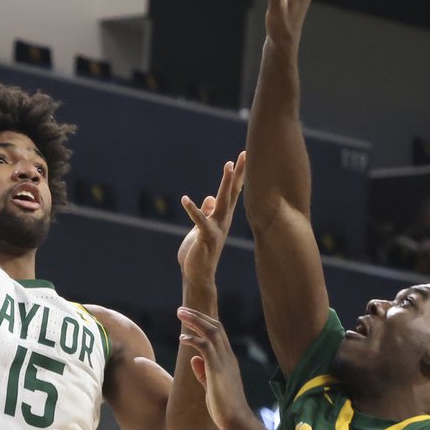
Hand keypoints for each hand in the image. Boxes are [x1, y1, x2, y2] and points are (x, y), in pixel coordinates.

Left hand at [177, 307, 252, 429]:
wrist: (236, 420)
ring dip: (195, 320)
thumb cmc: (224, 408)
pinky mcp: (217, 369)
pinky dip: (193, 339)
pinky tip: (182, 338)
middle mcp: (228, 357)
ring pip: (212, 332)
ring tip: (180, 313)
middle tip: (181, 310)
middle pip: (216, 327)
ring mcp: (224, 362)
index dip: (205, 323)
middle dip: (198, 316)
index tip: (190, 317)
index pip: (219, 334)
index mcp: (228, 360)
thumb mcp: (211, 386)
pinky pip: (205, 346)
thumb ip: (203, 372)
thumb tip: (193, 359)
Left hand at [178, 151, 245, 285]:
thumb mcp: (202, 228)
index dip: (237, 174)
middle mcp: (223, 220)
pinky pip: (199, 221)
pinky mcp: (206, 238)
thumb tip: (210, 198)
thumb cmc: (200, 252)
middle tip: (243, 155)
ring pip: (222, 202)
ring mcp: (216, 228)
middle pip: (232, 192)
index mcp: (222, 216)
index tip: (243, 156)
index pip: (232, 192)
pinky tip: (185, 199)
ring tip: (228, 166)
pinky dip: (192, 210)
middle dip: (237, 173)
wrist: (198, 275)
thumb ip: (207, 213)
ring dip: (225, 184)